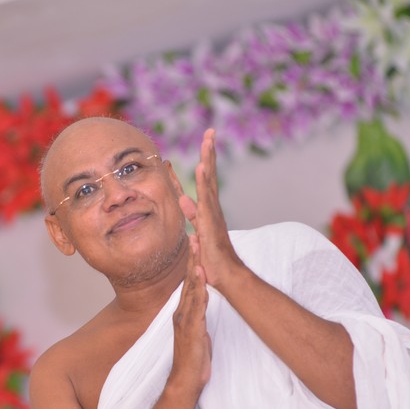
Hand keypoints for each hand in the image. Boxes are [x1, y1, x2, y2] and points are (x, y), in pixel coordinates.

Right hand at [170, 234, 210, 395]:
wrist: (186, 379)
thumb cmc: (193, 359)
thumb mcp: (197, 334)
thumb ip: (198, 319)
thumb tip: (202, 308)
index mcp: (183, 313)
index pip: (188, 284)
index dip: (191, 264)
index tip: (194, 246)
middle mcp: (182, 313)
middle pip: (187, 281)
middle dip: (191, 259)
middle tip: (193, 237)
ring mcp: (185, 320)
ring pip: (191, 290)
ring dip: (194, 269)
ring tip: (197, 250)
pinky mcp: (191, 329)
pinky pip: (196, 307)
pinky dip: (199, 291)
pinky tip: (201, 279)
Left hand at [179, 129, 243, 291]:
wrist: (227, 277)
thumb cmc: (212, 260)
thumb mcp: (197, 233)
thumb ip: (191, 216)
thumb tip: (182, 200)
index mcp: (207, 210)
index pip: (202, 182)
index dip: (201, 164)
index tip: (200, 145)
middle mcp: (211, 208)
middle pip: (209, 175)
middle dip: (209, 153)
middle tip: (210, 131)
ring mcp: (212, 214)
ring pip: (210, 182)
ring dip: (208, 160)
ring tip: (208, 140)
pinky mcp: (211, 221)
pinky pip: (206, 198)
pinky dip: (204, 182)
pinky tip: (202, 166)